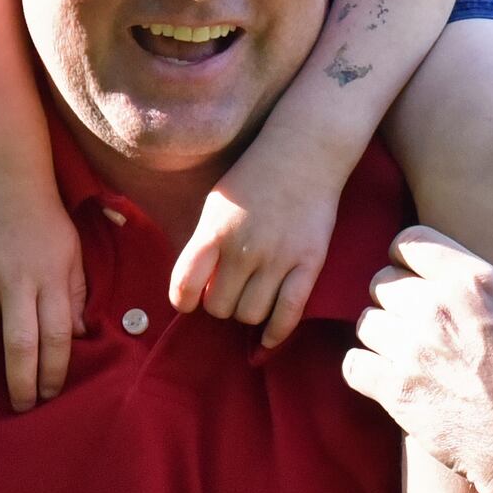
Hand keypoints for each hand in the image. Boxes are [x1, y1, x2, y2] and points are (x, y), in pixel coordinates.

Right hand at [0, 147, 88, 410]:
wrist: (1, 170)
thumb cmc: (43, 214)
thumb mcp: (71, 251)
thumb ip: (75, 293)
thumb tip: (81, 336)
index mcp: (50, 279)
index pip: (56, 337)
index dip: (53, 372)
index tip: (49, 394)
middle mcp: (16, 281)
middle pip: (18, 345)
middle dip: (20, 384)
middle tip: (19, 409)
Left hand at [171, 140, 343, 336]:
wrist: (304, 153)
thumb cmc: (254, 177)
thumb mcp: (216, 204)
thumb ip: (206, 244)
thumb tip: (197, 289)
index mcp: (214, 230)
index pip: (185, 283)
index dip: (183, 300)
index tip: (187, 302)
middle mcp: (244, 247)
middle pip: (219, 306)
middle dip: (219, 304)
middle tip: (228, 290)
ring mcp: (278, 257)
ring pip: (250, 314)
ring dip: (246, 313)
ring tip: (250, 297)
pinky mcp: (309, 263)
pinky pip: (288, 313)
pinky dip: (275, 333)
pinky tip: (266, 339)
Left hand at [339, 225, 492, 492]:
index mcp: (476, 280)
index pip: (410, 241)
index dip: (408, 254)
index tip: (414, 272)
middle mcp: (437, 307)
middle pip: (382, 281)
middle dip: (394, 297)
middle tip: (411, 319)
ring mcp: (413, 349)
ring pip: (366, 323)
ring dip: (380, 335)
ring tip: (400, 351)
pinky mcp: (396, 391)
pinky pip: (353, 364)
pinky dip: (364, 369)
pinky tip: (382, 377)